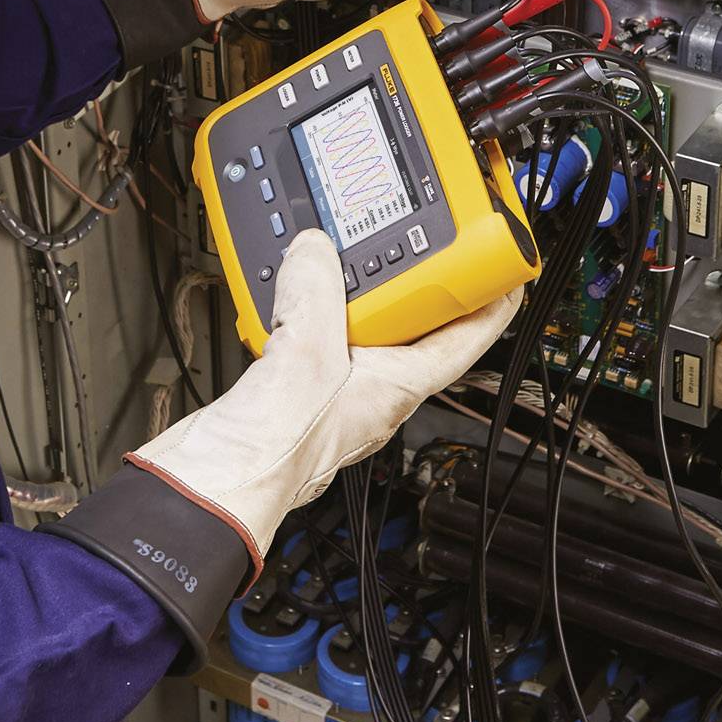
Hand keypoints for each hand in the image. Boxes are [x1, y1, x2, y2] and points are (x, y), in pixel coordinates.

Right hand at [127, 232, 521, 561]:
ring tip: (343, 251)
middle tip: (414, 239)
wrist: (214, 482)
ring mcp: (333, 388)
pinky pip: (310, 333)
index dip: (490, 303)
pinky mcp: (294, 387)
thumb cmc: (276, 451)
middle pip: (409, 323)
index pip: (465, 340)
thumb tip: (316, 251)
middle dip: (411, 279)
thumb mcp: (307, 352)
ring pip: (356, 325)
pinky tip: (287, 285)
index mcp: (398, 387)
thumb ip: (314, 290)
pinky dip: (304, 303)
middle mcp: (372, 389)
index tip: (507, 271)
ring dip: (350, 288)